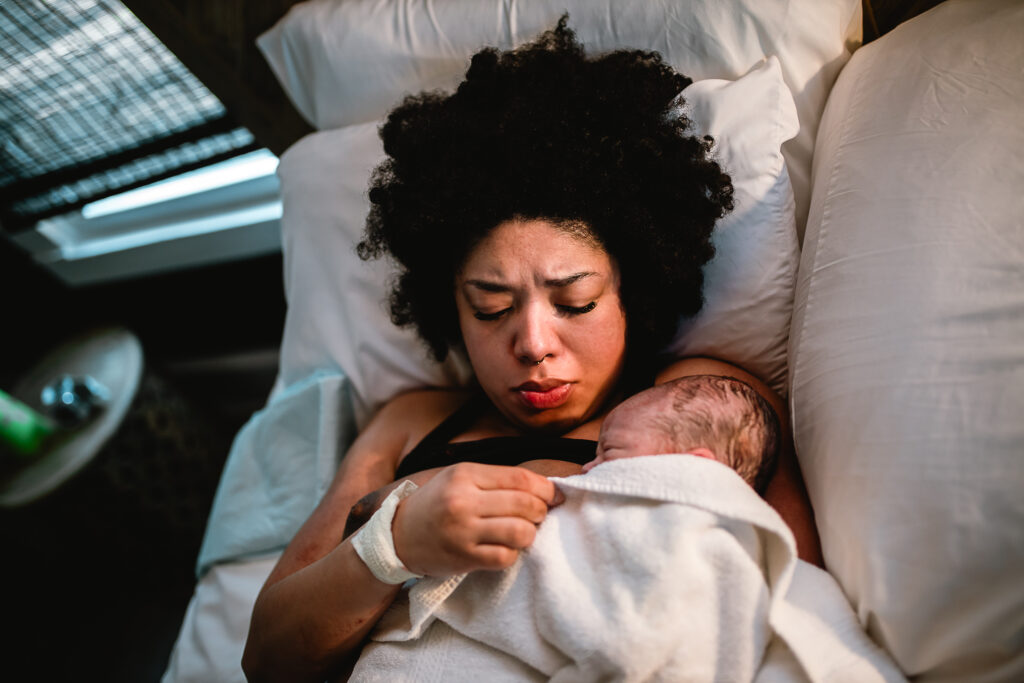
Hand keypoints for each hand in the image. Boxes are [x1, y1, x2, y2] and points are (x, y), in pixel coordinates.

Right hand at [391, 463, 561, 575]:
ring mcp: (462, 531)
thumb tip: (544, 488)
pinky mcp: (462, 557)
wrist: (397, 534)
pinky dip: (512, 554)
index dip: (546, 489)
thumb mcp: (460, 477)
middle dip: (541, 512)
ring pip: (521, 532)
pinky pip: (505, 557)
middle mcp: (463, 501)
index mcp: (465, 474)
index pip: (521, 479)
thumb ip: (497, 479)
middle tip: (537, 516)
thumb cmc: (436, 503)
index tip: (555, 497)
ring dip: (529, 534)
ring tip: (521, 532)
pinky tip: (504, 548)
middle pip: (526, 505)